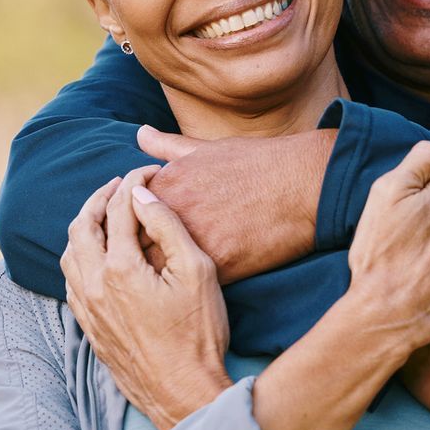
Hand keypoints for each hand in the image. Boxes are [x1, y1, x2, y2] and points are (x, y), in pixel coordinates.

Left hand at [62, 166, 230, 429]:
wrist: (184, 393)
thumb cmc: (198, 334)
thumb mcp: (197, 272)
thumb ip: (166, 227)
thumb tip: (141, 193)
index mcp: (120, 268)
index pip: (119, 209)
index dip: (133, 182)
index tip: (148, 172)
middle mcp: (94, 286)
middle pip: (81, 226)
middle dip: (98, 198)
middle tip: (117, 185)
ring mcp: (88, 310)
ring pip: (69, 255)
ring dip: (83, 228)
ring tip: (104, 216)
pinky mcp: (89, 329)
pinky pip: (71, 282)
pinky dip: (80, 258)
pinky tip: (97, 257)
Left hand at [137, 125, 330, 281]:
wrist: (306, 184)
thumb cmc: (257, 163)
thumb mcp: (205, 148)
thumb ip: (166, 147)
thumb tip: (139, 134)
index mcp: (165, 184)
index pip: (123, 215)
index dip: (123, 230)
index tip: (132, 240)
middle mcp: (173, 211)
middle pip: (131, 245)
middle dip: (130, 259)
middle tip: (136, 271)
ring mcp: (195, 238)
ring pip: (154, 270)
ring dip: (150, 280)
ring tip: (155, 286)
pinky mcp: (220, 264)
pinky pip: (187, 286)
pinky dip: (181, 292)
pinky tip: (181, 295)